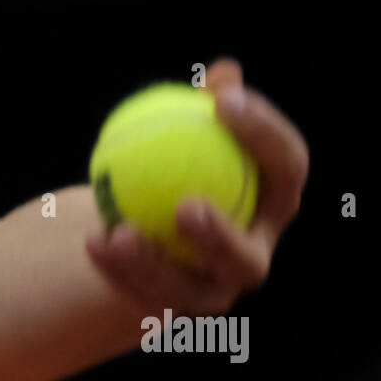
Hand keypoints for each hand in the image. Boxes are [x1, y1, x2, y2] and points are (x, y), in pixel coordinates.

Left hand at [84, 58, 309, 315]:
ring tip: (121, 232)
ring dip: (151, 262)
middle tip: (186, 206)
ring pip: (186, 289)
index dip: (265, 135)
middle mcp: (252, 256)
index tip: (223, 102)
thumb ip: (206, 108)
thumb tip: (225, 70)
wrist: (154, 223)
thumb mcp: (191, 133)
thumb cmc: (183, 161)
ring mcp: (213, 290)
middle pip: (246, 257)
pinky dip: (116, 266)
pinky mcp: (174, 309)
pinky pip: (142, 292)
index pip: (287, 169)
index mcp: (272, 204)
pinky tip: (93, 240)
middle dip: (219, 237)